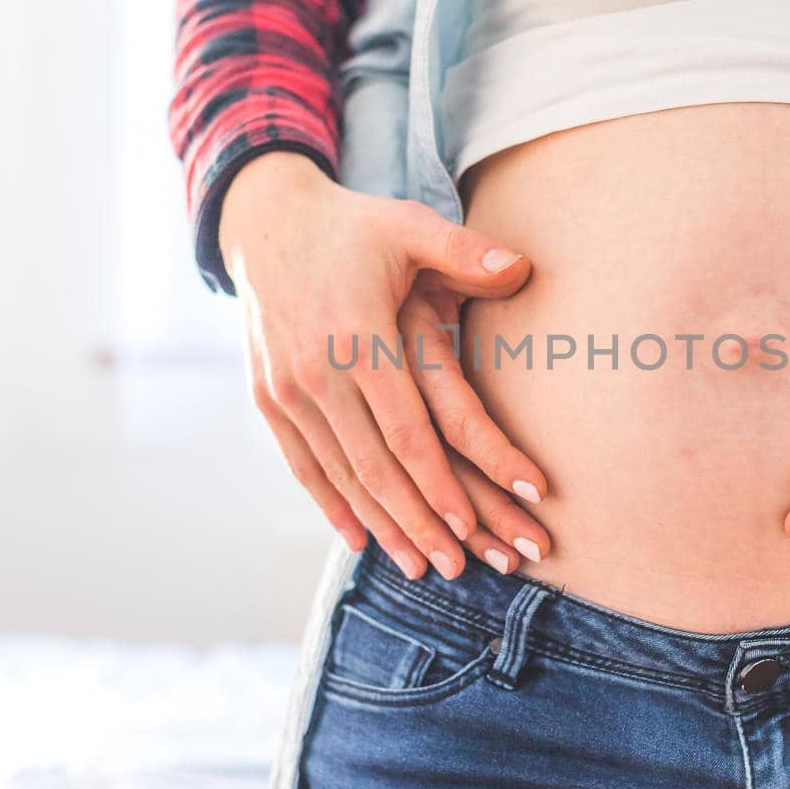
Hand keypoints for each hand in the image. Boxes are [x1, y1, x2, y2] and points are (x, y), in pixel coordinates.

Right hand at [220, 152, 549, 580]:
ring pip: (341, 475)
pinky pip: (302, 464)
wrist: (266, 220)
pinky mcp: (267, 398)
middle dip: (420, 522)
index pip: (406, 431)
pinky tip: (360, 538)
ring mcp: (286, 390)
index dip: (440, 483)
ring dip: (382, 526)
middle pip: (376, 467)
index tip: (471, 525)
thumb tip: (523, 269)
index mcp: (358, 337)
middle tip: (459, 568)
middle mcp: (317, 372)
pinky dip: (332, 505)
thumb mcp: (409, 227)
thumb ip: (465, 252)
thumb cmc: (353, 226)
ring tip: (420, 568)